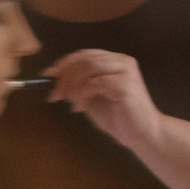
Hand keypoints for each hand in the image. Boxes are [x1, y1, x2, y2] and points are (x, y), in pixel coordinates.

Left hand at [43, 49, 164, 155]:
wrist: (142, 134)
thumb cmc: (118, 117)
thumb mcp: (91, 99)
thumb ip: (78, 87)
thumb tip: (55, 79)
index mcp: (114, 61)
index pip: (84, 54)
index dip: (64, 63)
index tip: (47, 76)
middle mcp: (121, 61)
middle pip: (84, 59)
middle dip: (64, 76)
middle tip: (54, 94)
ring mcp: (125, 70)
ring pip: (88, 68)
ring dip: (72, 86)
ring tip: (70, 103)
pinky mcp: (125, 84)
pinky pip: (95, 83)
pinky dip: (83, 94)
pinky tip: (81, 107)